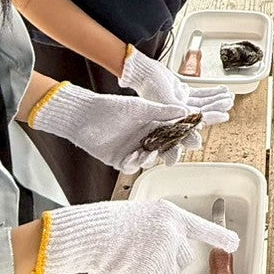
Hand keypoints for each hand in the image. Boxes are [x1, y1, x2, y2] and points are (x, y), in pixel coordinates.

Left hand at [30, 82, 203, 172]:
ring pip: (147, 160)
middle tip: (172, 156)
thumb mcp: (139, 107)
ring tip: (148, 154)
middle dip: (168, 154)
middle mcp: (142, 137)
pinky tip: (132, 157)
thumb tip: (184, 111)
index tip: (189, 141)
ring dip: (149, 159)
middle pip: (161, 149)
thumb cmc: (110, 107)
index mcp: (150, 123)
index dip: (179, 137)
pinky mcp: (118, 159)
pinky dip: (132, 164)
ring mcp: (131, 149)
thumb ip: (162, 111)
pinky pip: (130, 167)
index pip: (170, 132)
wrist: (83, 116)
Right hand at [38, 198, 237, 273]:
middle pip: (183, 260)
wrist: (91, 234)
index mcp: (170, 215)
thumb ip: (161, 230)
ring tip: (128, 263)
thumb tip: (170, 249)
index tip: (234, 244)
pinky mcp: (152, 272)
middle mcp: (172, 233)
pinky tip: (122, 273)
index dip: (219, 237)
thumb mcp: (141, 217)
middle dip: (167, 264)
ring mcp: (163, 253)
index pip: (201, 227)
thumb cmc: (110, 225)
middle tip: (143, 258)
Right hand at [120, 45, 232, 123]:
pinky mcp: (180, 94)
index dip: (210, 118)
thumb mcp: (164, 99)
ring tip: (229, 96)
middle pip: (200, 113)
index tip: (224, 116)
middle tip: (229, 106)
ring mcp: (179, 104)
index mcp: (171, 120)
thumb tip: (194, 118)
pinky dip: (210, 92)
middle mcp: (176, 114)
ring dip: (215, 99)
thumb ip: (178, 109)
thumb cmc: (148, 85)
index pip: (195, 121)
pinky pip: (198, 95)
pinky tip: (221, 90)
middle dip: (216, 108)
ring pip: (201, 104)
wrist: (142, 70)